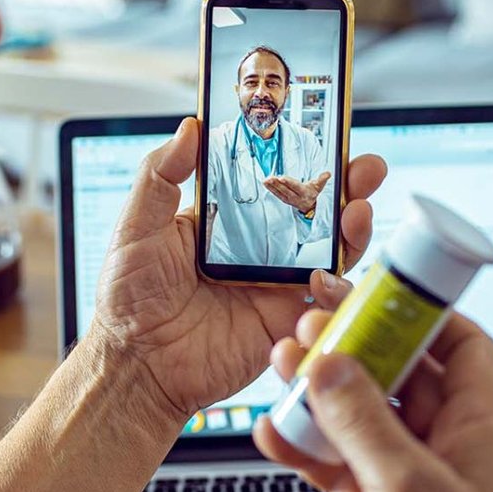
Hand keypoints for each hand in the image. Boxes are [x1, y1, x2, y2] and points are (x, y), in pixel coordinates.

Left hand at [90, 118, 386, 422]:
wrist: (136, 365)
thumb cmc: (128, 299)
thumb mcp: (137, 226)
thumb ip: (160, 175)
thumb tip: (188, 127)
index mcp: (229, 219)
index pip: (276, 178)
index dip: (306, 156)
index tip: (327, 134)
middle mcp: (261, 248)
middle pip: (316, 210)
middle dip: (347, 185)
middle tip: (364, 167)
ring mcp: (277, 284)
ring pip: (332, 250)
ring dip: (354, 228)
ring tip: (357, 210)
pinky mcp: (285, 321)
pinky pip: (326, 302)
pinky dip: (339, 285)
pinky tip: (329, 272)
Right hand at [254, 295, 492, 491]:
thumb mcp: (408, 485)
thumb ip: (364, 420)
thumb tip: (330, 363)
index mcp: (482, 428)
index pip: (463, 345)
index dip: (422, 312)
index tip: (375, 290)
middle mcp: (450, 448)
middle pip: (401, 374)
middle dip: (354, 348)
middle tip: (309, 322)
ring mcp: (412, 480)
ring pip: (363, 417)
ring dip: (322, 393)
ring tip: (281, 366)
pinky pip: (339, 463)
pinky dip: (306, 447)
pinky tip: (274, 433)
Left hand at [263, 170, 330, 213]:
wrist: (311, 207)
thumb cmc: (313, 194)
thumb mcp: (319, 186)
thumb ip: (323, 179)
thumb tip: (328, 173)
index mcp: (305, 193)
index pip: (296, 187)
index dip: (289, 182)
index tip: (282, 178)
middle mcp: (296, 197)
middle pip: (286, 190)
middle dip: (277, 184)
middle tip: (271, 178)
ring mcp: (289, 199)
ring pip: (280, 192)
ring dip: (272, 186)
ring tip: (266, 180)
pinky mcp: (284, 199)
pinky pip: (276, 194)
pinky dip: (270, 189)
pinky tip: (266, 184)